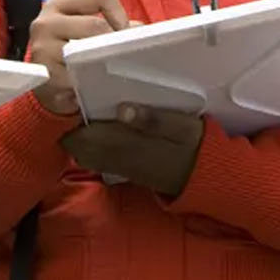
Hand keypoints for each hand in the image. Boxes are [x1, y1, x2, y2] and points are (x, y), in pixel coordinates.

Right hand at [26, 0, 130, 114]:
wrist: (43, 87)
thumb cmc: (66, 53)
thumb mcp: (82, 31)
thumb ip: (110, 24)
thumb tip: (140, 29)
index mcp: (57, 6)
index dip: (119, 14)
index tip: (123, 33)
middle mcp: (45, 23)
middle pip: (96, 24)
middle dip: (115, 41)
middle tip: (121, 55)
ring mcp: (43, 50)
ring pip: (89, 50)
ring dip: (106, 60)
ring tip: (112, 68)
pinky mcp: (48, 76)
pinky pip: (82, 76)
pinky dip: (95, 81)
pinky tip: (97, 83)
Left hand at [61, 103, 203, 196]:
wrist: (210, 179)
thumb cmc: (198, 146)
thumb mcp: (184, 128)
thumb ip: (154, 119)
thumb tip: (122, 109)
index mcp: (131, 146)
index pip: (89, 138)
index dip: (74, 122)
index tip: (69, 101)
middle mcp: (122, 160)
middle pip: (82, 149)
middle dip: (72, 131)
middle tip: (71, 106)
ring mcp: (124, 168)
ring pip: (89, 157)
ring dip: (81, 141)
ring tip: (83, 117)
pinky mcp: (130, 172)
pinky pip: (101, 162)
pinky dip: (92, 149)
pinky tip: (98, 134)